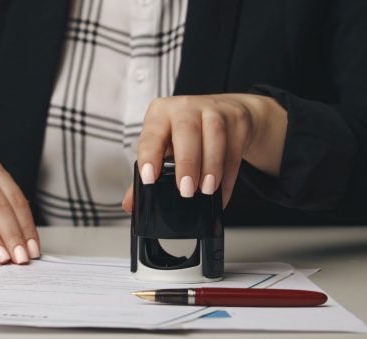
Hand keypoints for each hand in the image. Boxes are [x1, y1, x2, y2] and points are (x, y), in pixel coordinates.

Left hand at [122, 94, 286, 211]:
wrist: (225, 111)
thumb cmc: (185, 133)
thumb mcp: (164, 145)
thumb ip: (147, 172)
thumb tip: (129, 204)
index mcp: (160, 113)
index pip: (152, 134)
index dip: (149, 156)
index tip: (148, 179)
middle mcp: (185, 107)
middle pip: (186, 130)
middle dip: (186, 162)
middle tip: (185, 190)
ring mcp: (213, 110)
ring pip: (214, 135)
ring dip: (211, 166)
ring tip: (206, 190)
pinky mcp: (236, 119)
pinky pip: (234, 148)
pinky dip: (228, 175)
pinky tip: (221, 192)